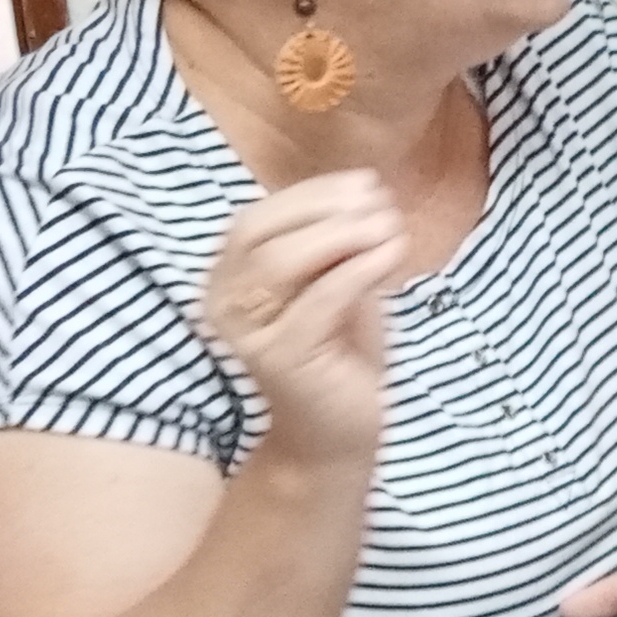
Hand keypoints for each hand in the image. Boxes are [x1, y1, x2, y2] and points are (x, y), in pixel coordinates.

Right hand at [195, 173, 409, 464]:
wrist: (337, 433)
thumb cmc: (339, 354)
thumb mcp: (337, 285)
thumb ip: (336, 245)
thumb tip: (365, 190)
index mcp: (227, 280)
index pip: (254, 219)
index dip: (310, 194)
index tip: (367, 183)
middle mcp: (222, 304)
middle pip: (259, 234)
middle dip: (324, 209)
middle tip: (382, 205)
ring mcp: (246, 333)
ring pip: (279, 263)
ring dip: (341, 234)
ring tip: (391, 226)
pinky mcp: (280, 359)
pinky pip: (317, 301)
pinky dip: (357, 269)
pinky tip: (393, 253)